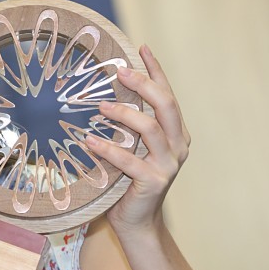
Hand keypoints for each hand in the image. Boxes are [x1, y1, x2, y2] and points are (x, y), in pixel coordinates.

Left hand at [85, 44, 190, 234]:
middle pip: (166, 105)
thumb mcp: (131, 147)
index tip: (141, 48)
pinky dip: (109, 149)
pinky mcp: (154, 182)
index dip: (156, 70)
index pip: (168, 94)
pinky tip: (89, 141)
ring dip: (125, 114)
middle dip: (144, 84)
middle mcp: (178, 145)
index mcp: (176, 133)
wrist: (135, 221)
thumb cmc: (128, 181)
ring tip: (100, 107)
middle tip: (119, 72)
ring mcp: (169, 164)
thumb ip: (127, 125)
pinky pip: (130, 160)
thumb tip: (100, 93)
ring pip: (151, 129)